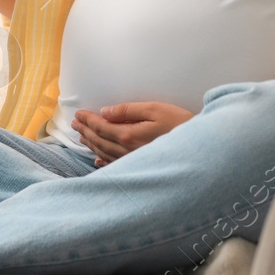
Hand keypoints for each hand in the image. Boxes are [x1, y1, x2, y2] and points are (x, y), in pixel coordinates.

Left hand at [74, 102, 195, 165]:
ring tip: (82, 136)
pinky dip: (103, 161)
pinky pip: (116, 165)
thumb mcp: (155, 109)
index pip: (101, 127)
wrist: (200, 148)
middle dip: (86, 131)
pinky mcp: (140, 166)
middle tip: (75, 123)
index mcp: (129, 135)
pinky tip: (97, 159)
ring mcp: (133, 161)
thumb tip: (106, 111)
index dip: (88, 120)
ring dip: (91, 143)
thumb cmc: (180, 124)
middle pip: (100, 140)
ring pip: (105, 153)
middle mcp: (127, 151)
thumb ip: (128, 110)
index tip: (78, 114)